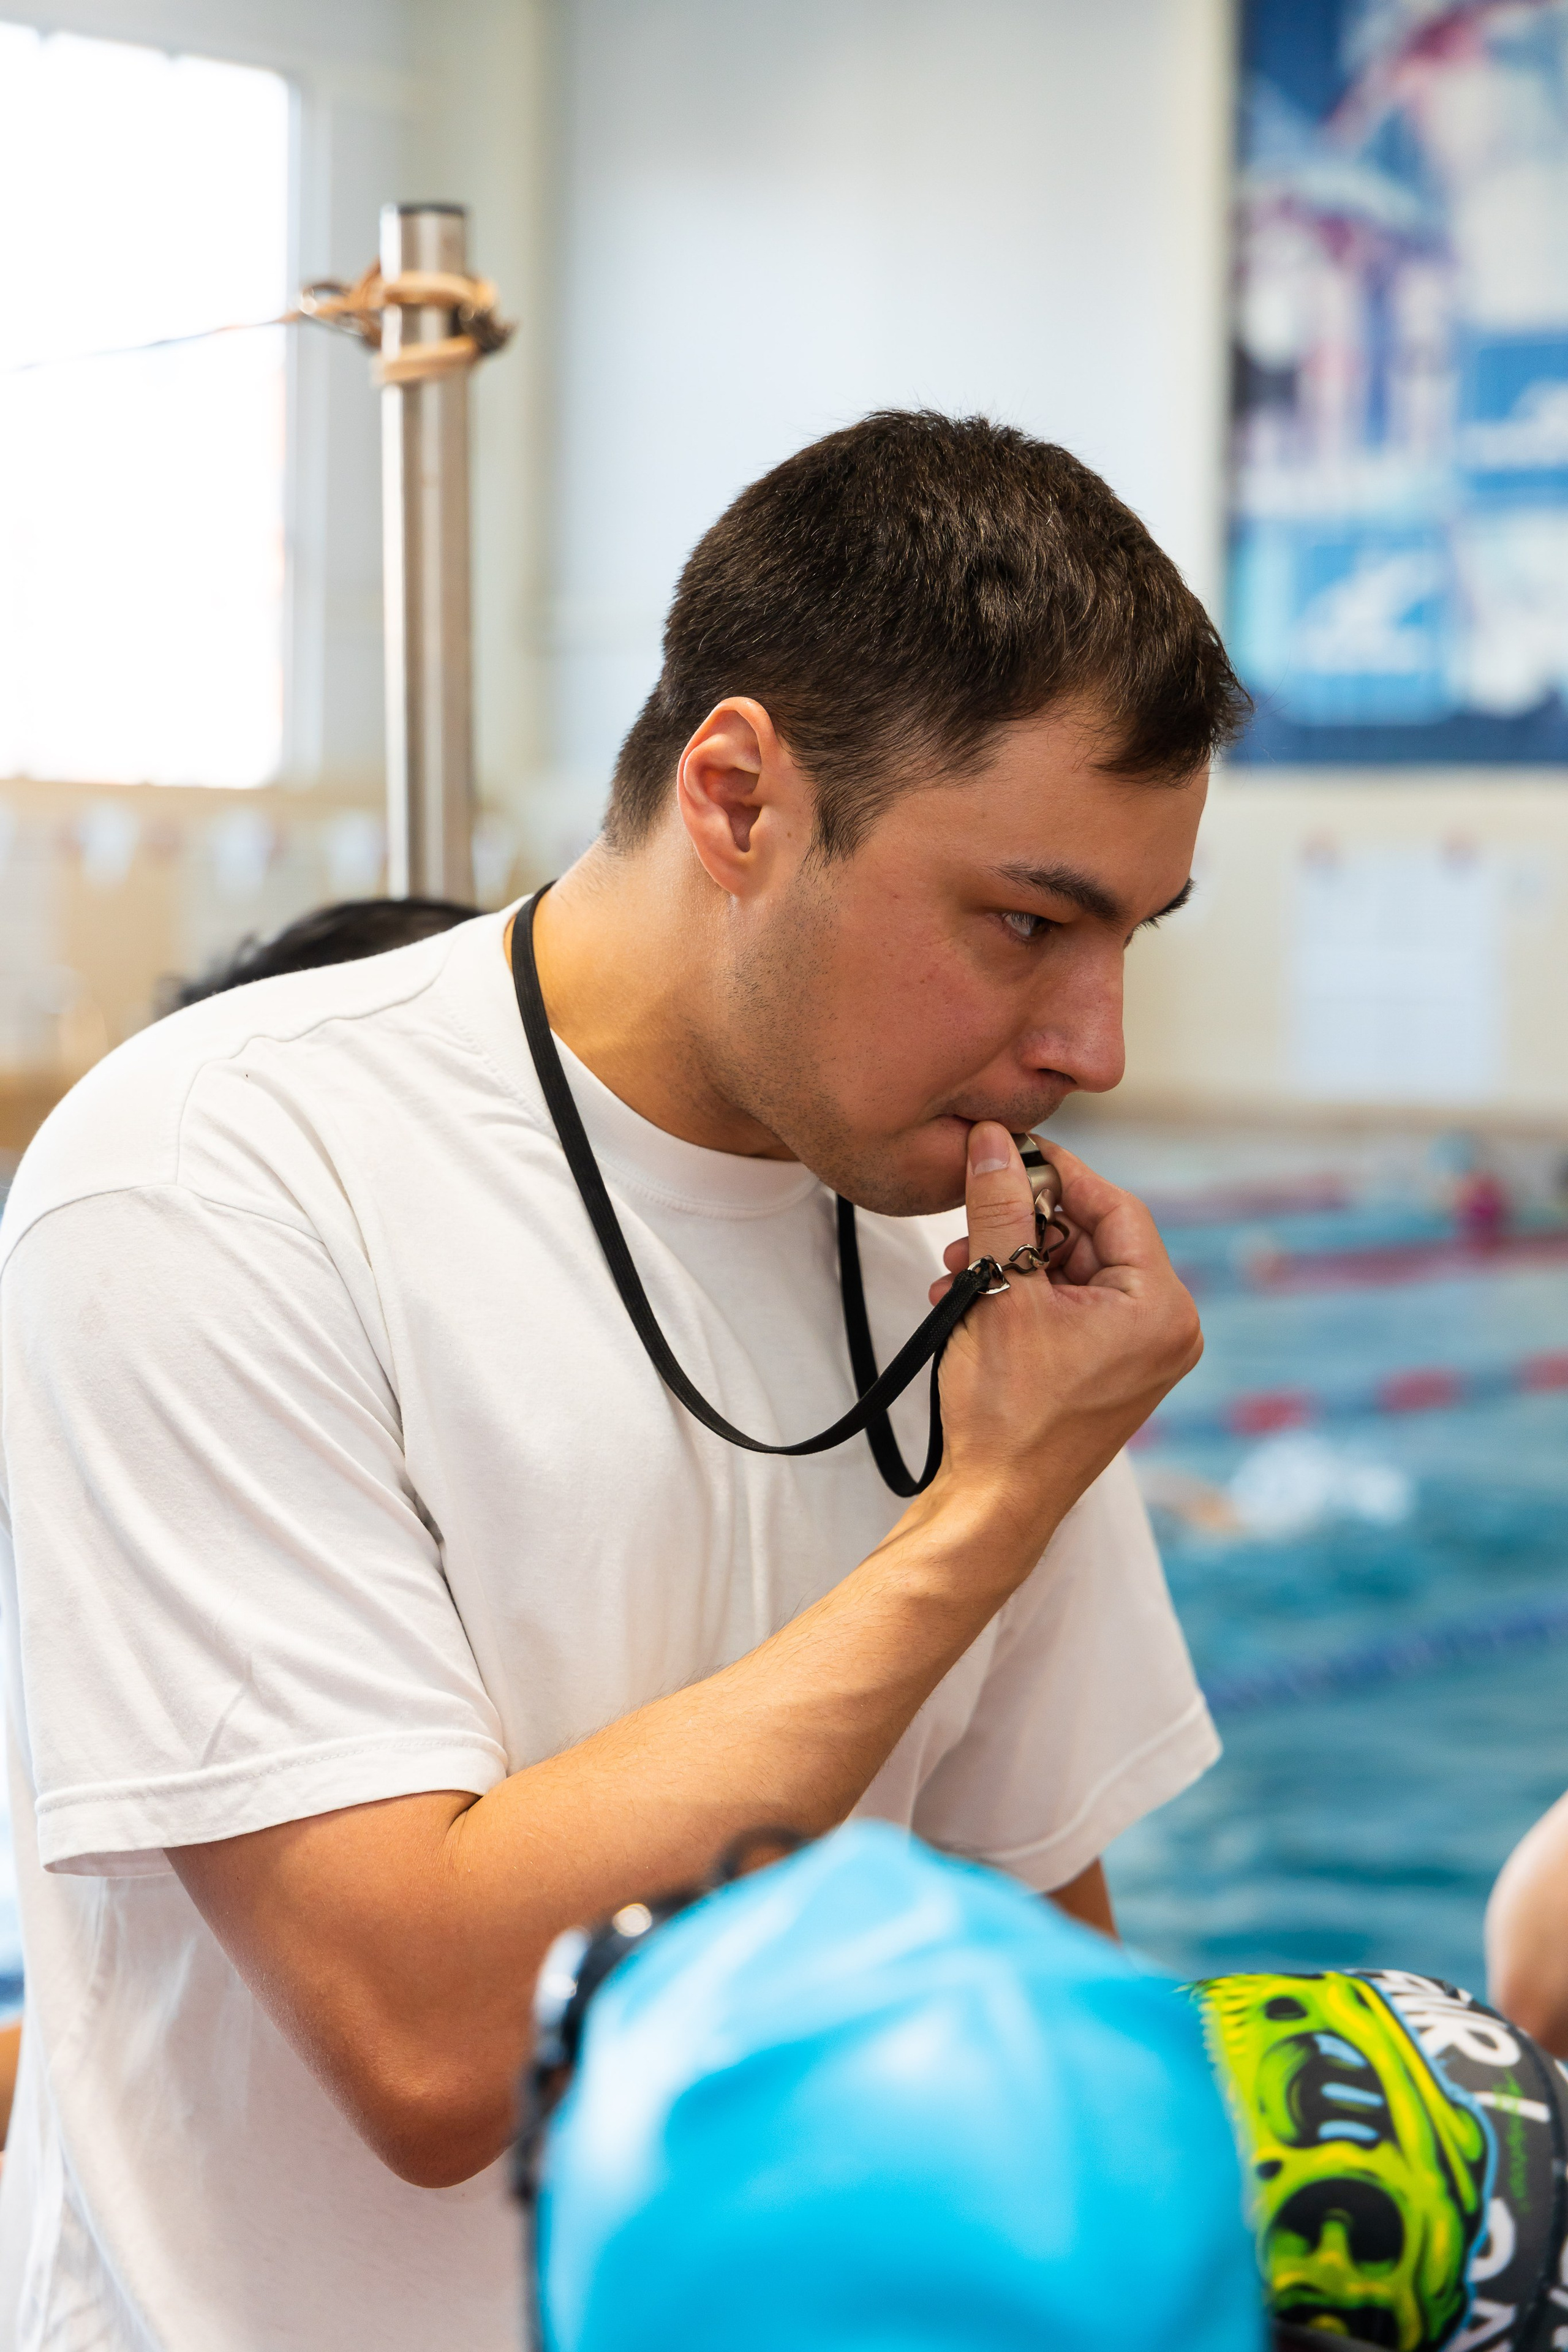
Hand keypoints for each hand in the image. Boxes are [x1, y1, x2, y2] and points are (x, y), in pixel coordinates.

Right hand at [926, 1124, 1201, 1549]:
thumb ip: (1001, 1207)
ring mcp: (1141, 1355)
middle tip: (967, 1227)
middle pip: (1093, 1237)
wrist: (994, 1504)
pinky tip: (969, 1299)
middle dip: (1022, 1227)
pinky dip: (1022, 1296)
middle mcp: (1165, 1330)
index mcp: (1161, 1308)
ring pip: (1074, 1272)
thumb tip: (995, 1142)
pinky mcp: (1111, 1372)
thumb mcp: (999, 1292)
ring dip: (1012, 1262)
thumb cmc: (1005, 1413)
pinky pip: (1070, 1308)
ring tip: (956, 1272)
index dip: (1057, 1173)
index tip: (1007, 1151)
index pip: (1115, 1206)